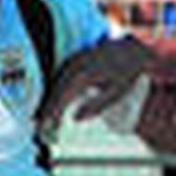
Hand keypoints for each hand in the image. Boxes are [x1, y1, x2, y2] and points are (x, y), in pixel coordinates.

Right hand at [38, 38, 152, 134]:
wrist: (132, 48)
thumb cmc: (127, 72)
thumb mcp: (117, 92)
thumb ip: (97, 106)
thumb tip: (76, 118)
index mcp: (84, 73)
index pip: (63, 95)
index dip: (53, 111)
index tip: (48, 125)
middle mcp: (75, 64)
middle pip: (56, 89)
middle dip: (48, 108)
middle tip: (42, 126)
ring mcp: (74, 60)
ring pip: (56, 82)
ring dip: (49, 99)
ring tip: (45, 118)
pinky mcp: (75, 59)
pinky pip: (60, 76)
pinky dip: (55, 90)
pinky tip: (53, 102)